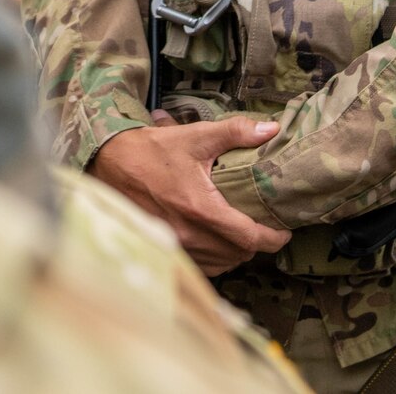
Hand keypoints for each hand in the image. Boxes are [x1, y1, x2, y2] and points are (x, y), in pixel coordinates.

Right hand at [91, 113, 291, 274]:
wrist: (111, 164)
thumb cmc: (153, 150)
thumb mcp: (196, 136)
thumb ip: (236, 133)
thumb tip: (270, 129)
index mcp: (201, 209)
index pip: (249, 238)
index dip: (273, 238)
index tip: (284, 231)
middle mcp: (189, 234)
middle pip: (239, 254)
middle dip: (257, 243)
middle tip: (266, 226)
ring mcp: (176, 245)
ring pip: (222, 263)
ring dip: (237, 252)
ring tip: (245, 233)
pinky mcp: (166, 248)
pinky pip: (202, 266)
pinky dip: (217, 258)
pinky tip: (219, 241)